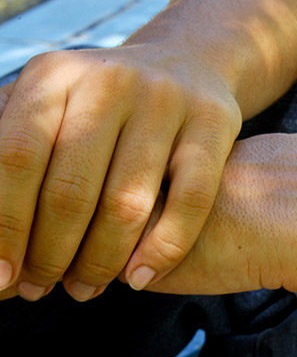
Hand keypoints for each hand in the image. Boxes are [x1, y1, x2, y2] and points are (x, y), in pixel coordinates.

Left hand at [0, 44, 241, 301]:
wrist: (184, 67)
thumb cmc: (103, 111)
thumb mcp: (54, 111)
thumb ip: (17, 160)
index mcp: (55, 75)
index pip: (17, 158)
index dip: (6, 225)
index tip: (2, 276)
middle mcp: (110, 81)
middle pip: (72, 189)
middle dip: (51, 255)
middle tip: (42, 288)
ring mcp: (167, 100)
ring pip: (129, 204)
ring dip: (101, 263)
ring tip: (85, 289)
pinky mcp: (214, 122)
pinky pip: (190, 201)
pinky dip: (163, 250)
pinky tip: (139, 279)